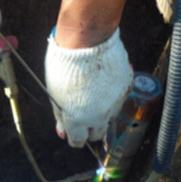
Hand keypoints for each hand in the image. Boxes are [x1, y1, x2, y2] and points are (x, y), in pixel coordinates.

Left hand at [45, 29, 132, 147]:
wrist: (87, 40)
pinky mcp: (125, 89)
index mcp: (77, 119)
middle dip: (90, 129)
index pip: (77, 141)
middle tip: (84, 114)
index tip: (72, 130)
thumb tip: (63, 130)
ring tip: (93, 92)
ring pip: (109, 117)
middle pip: (97, 134)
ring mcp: (115, 103)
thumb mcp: (54, 93)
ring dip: (102, 111)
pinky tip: (103, 81)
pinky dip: (112, 94)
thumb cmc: (65, 64)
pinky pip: (119, 98)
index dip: (74, 136)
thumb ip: (60, 115)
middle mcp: (98, 116)